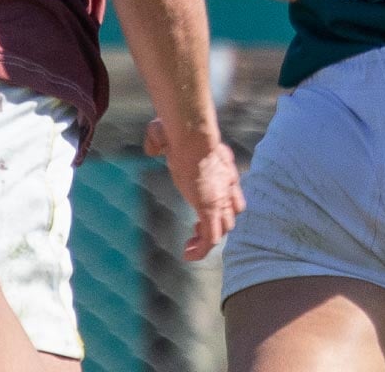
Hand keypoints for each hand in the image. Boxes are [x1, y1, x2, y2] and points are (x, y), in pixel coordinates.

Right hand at [145, 118, 245, 260]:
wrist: (193, 135)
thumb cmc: (180, 130)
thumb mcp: (167, 134)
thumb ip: (160, 140)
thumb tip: (152, 149)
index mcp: (222, 168)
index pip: (231, 191)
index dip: (222, 202)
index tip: (203, 205)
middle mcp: (227, 186)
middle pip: (232, 212)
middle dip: (218, 222)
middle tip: (198, 228)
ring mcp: (220, 199)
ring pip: (223, 229)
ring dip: (208, 239)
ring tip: (190, 246)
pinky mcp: (210, 210)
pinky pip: (210, 240)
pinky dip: (201, 250)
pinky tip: (187, 255)